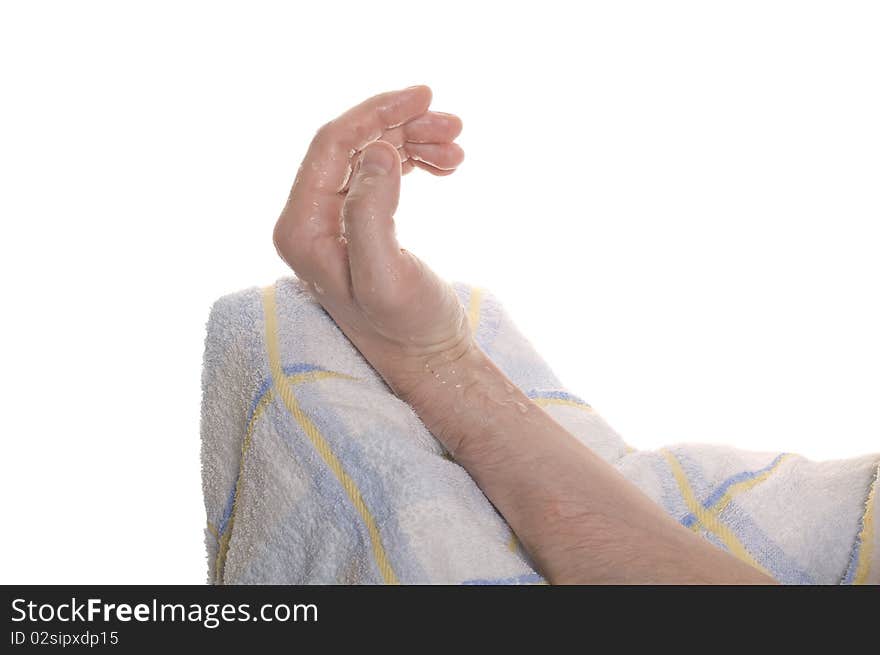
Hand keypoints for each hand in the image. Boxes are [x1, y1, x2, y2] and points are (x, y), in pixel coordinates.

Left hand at [272, 86, 469, 396]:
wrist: (429, 360)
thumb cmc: (408, 330)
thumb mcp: (386, 275)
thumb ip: (372, 213)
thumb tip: (377, 151)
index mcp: (302, 229)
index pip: (331, 146)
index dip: (377, 112)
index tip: (425, 94)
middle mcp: (308, 222)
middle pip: (351, 145)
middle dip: (402, 127)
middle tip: (453, 126)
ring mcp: (331, 224)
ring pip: (370, 156)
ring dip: (414, 143)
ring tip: (457, 150)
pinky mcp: (357, 228)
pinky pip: (380, 175)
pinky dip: (414, 162)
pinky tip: (445, 166)